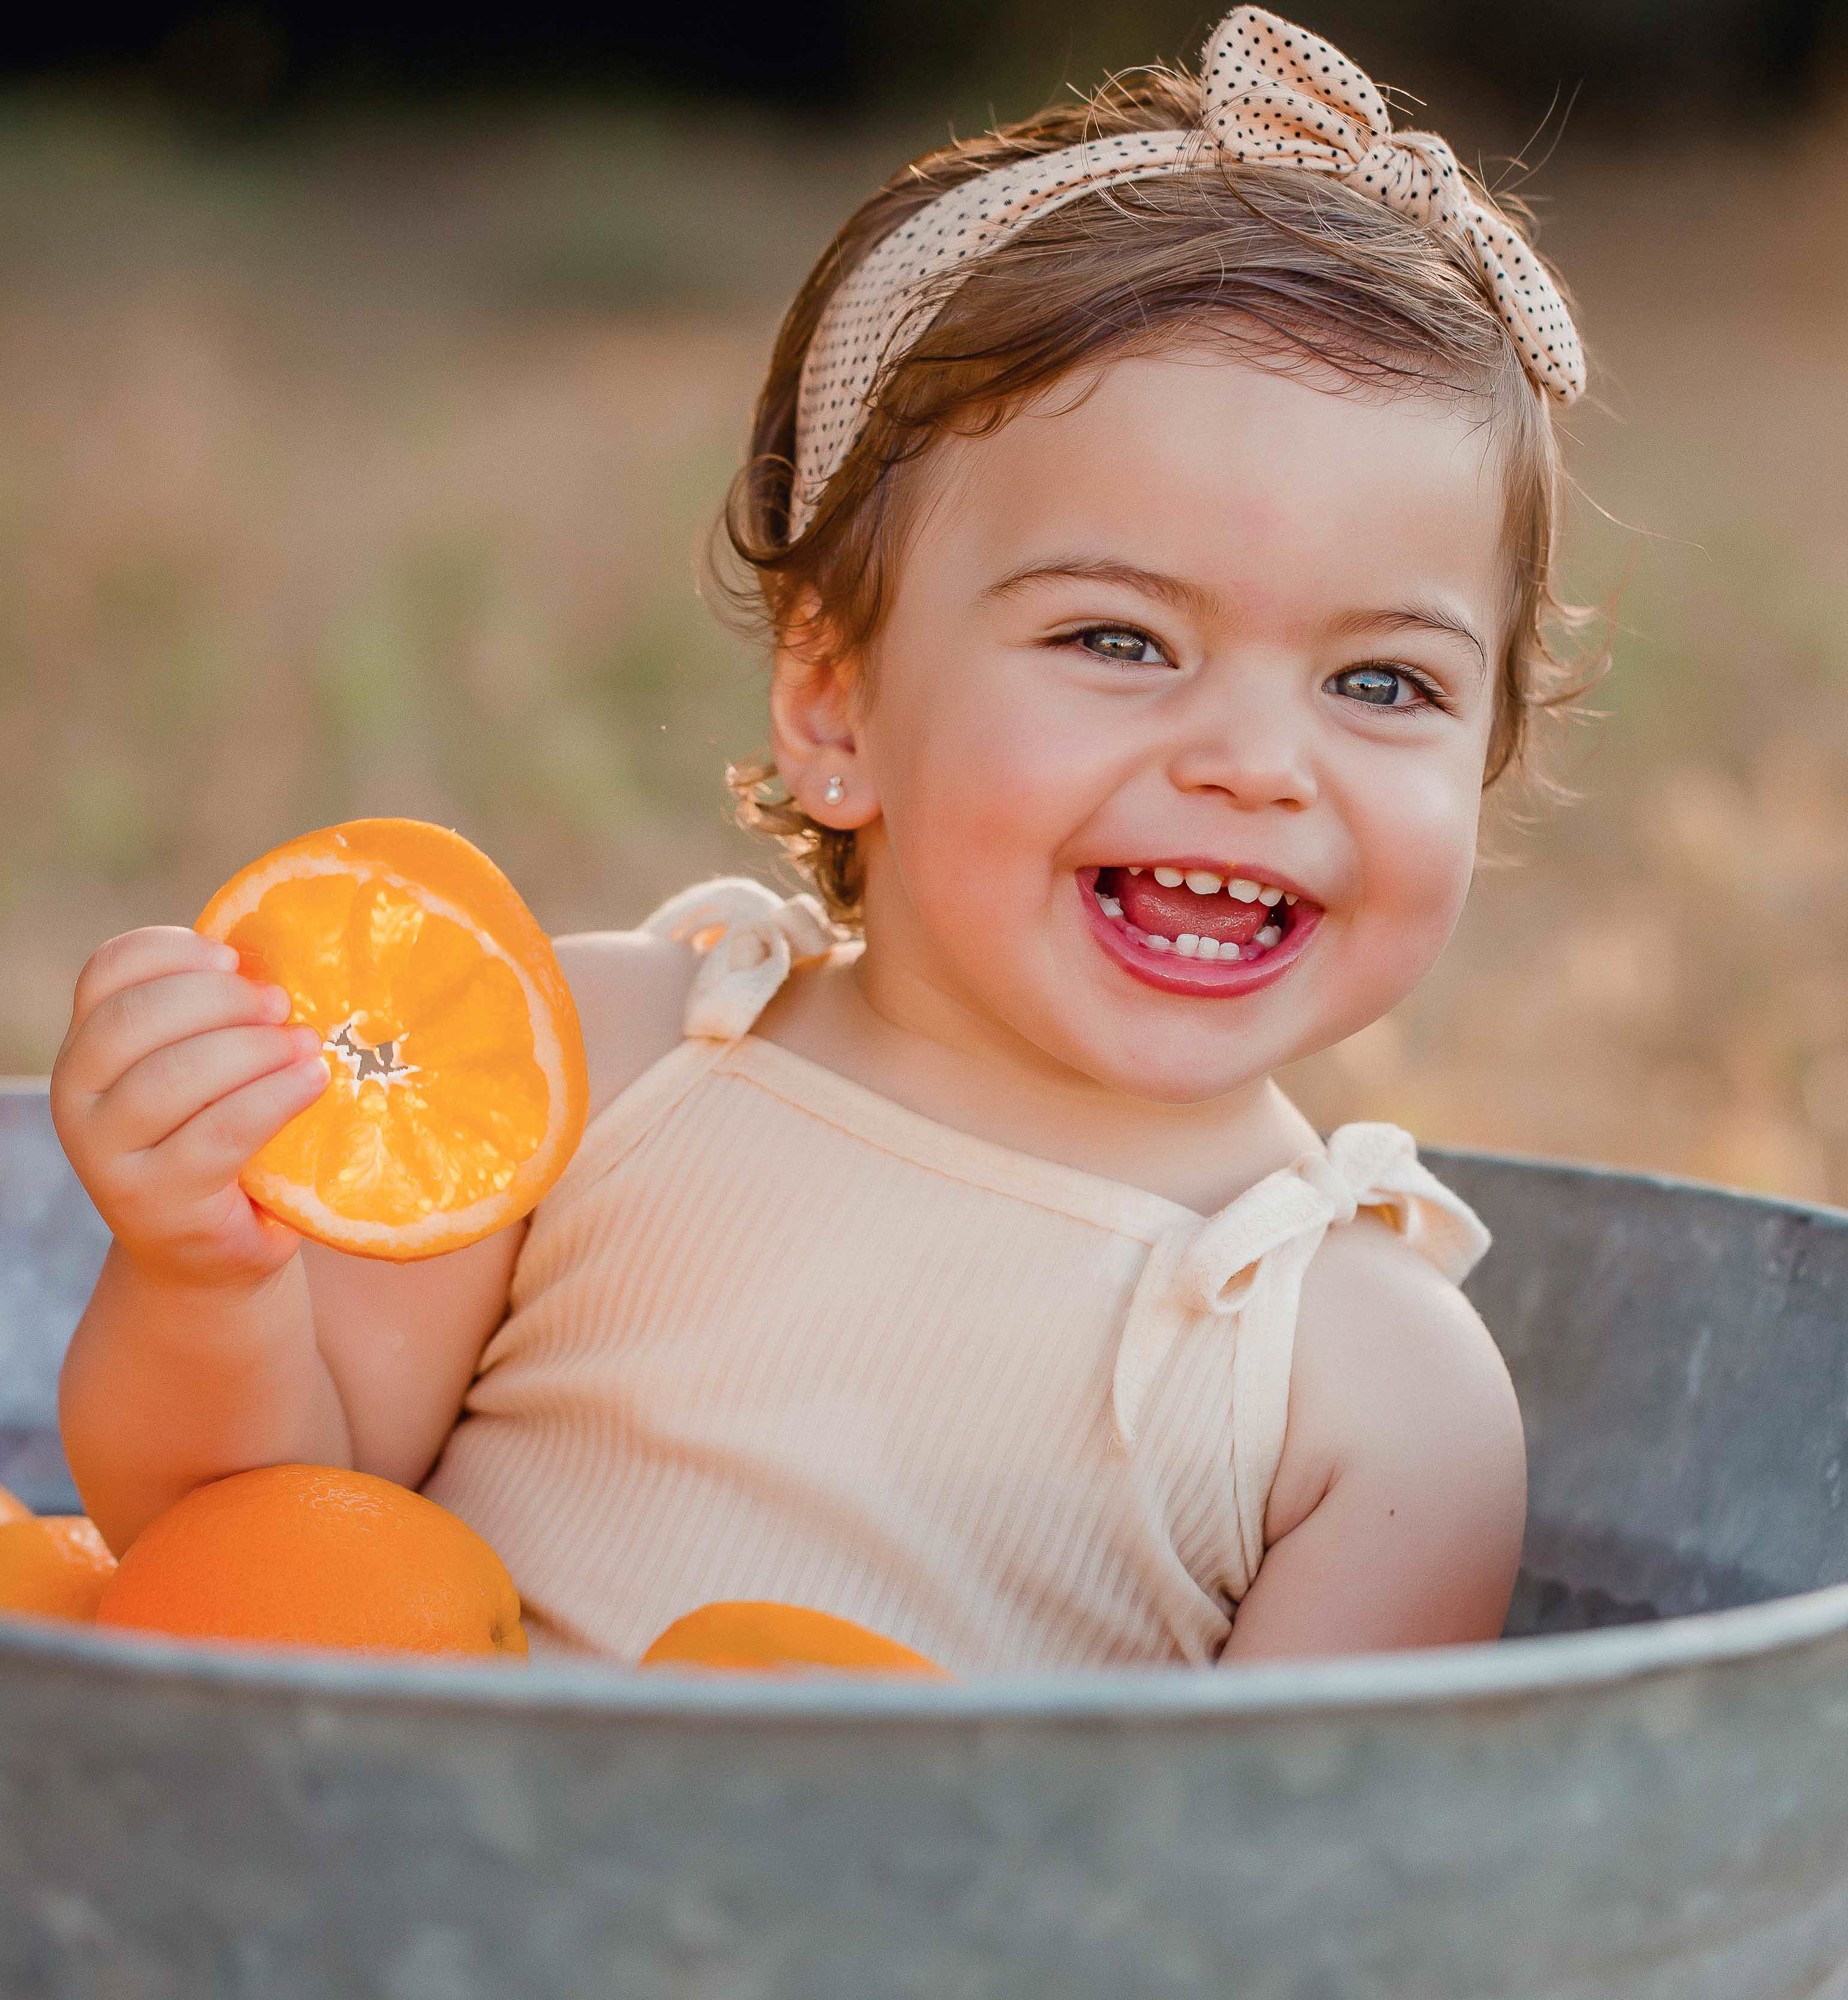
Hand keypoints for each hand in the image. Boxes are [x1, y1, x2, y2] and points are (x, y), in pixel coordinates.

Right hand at [51, 926, 329, 1291]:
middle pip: (135, 1018)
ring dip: (253, 1049)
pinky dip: (273, 1098)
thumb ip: (213, 1022)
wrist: (209, 1251)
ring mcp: (106, 1155)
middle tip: (283, 1003)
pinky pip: (218, 1133)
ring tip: (309, 1045)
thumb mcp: (201, 1075)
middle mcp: (77, 1098)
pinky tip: (314, 1081)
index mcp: (87, 1049)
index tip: (233, 957)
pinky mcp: (154, 1200)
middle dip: (219, 999)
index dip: (171, 951)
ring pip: (172, 1076)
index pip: (106, 973)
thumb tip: (281, 958)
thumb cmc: (217, 1142)